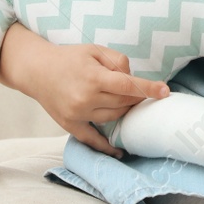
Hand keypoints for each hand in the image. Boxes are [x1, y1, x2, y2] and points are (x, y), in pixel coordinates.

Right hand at [0, 23, 169, 154]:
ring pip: (113, 117)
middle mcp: (85, 99)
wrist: (37, 70)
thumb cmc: (70, 58)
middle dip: (136, 97)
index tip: (166, 92)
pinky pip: (91, 140)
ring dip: (125, 111)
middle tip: (140, 91)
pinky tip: (120, 152)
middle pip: (123, 103)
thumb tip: (132, 79)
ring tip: (128, 103)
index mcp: (93, 78)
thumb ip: (118, 62)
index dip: (148, 89)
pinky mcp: (70, 125)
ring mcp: (77, 114)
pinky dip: (106, 147)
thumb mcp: (96, 51)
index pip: (127, 86)